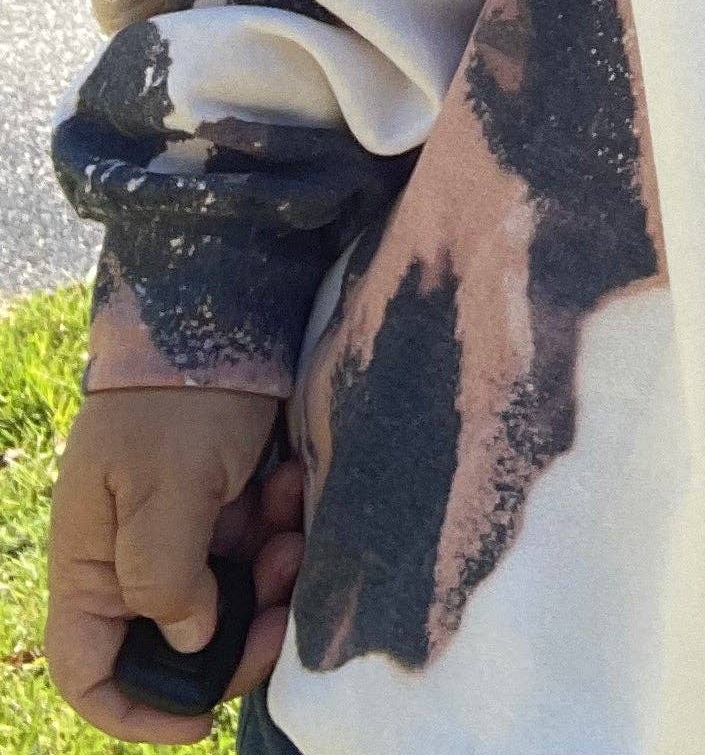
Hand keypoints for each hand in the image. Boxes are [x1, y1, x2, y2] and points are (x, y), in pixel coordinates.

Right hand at [45, 386, 305, 745]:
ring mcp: (186, 530)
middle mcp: (134, 557)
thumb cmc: (179, 395)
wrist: (226, 311)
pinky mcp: (233, 503)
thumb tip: (187, 643)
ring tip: (290, 520)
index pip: (89, 670)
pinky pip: (262, 549)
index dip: (136, 712)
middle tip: (280, 592)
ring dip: (269, 575)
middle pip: (178, 643)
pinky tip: (293, 485)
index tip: (201, 718)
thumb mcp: (165, 485)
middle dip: (235, 632)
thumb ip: (165, 574)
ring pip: (232, 598)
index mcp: (93, 563)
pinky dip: (282, 529)